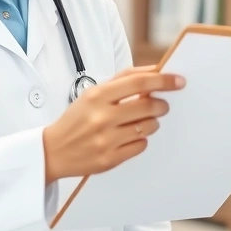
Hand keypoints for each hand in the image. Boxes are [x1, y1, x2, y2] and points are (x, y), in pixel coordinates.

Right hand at [42, 66, 184, 184]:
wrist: (52, 150)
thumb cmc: (77, 119)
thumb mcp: (93, 93)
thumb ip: (122, 81)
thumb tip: (154, 71)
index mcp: (97, 96)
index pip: (139, 82)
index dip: (163, 80)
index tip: (178, 81)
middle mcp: (102, 117)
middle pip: (148, 106)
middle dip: (162, 105)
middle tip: (162, 105)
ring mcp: (106, 139)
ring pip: (148, 127)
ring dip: (152, 122)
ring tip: (143, 121)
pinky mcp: (110, 159)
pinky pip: (141, 145)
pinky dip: (141, 139)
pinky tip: (130, 136)